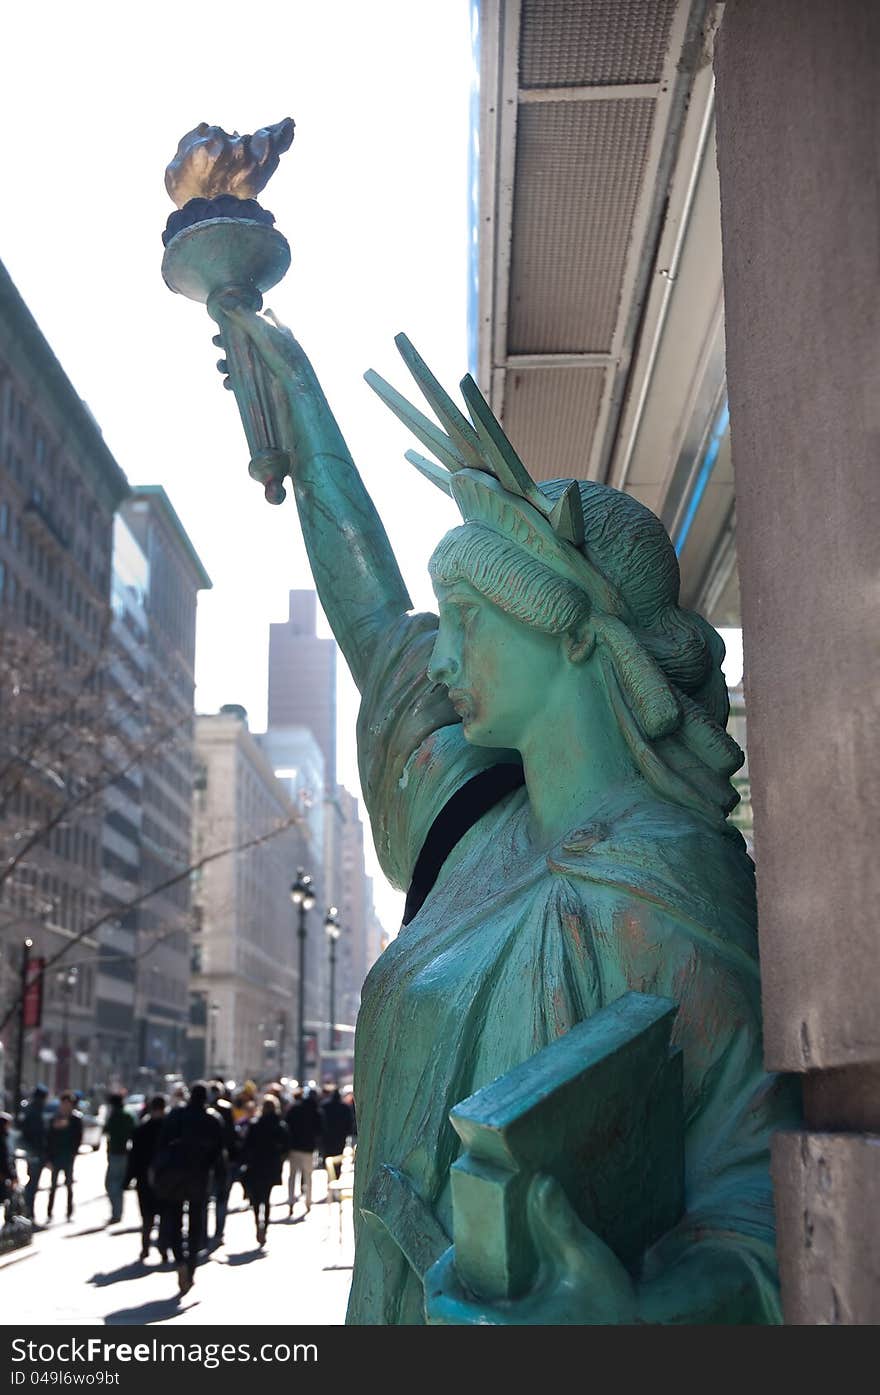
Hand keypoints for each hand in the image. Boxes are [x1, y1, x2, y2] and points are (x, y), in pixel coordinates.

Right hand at [220, 303, 308, 384]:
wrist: (298, 390)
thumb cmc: (286, 358)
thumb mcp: (265, 331)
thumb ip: (244, 316)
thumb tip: (223, 301)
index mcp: (272, 333)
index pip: (249, 323)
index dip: (233, 323)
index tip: (221, 323)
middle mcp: (267, 349)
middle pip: (239, 343)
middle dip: (224, 343)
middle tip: (216, 342)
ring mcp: (263, 368)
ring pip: (237, 363)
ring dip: (224, 364)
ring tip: (221, 367)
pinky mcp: (260, 387)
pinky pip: (240, 383)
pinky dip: (230, 382)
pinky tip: (228, 383)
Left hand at [424, 1175, 636, 1324]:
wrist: (637, 1331)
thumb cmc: (611, 1303)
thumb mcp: (587, 1259)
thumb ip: (562, 1222)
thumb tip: (542, 1181)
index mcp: (509, 1328)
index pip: (440, 1311)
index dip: (440, 1277)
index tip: (459, 1254)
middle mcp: (504, 1341)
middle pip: (442, 1322)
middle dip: (447, 1290)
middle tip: (465, 1261)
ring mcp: (512, 1346)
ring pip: (459, 1331)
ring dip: (461, 1305)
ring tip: (481, 1275)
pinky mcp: (522, 1344)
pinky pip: (479, 1333)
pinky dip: (477, 1315)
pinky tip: (501, 1293)